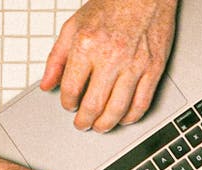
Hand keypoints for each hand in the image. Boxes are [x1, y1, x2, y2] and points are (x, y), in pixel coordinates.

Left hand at [41, 0, 177, 132]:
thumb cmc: (112, 5)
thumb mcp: (74, 25)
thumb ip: (57, 57)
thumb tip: (47, 84)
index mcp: (87, 45)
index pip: (71, 88)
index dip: (67, 103)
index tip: (69, 106)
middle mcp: (111, 57)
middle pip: (94, 104)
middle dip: (85, 121)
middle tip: (82, 124)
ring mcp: (134, 65)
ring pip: (118, 109)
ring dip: (107, 124)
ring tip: (101, 126)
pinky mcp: (154, 69)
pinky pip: (142, 102)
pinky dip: (132, 116)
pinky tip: (125, 118)